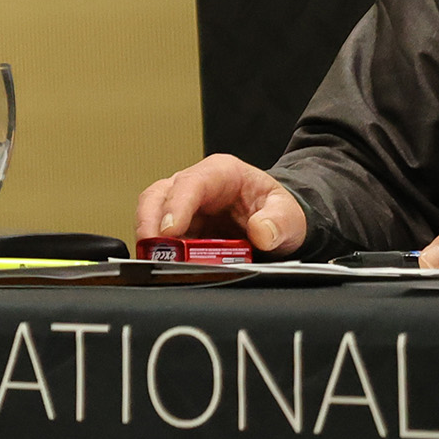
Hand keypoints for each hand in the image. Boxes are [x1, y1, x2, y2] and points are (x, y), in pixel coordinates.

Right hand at [135, 153, 307, 253]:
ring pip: (152, 213)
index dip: (176, 206)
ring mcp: (184, 206)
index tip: (169, 231)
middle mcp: (196, 186)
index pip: (190, 184)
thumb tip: (261, 231)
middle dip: (150, 222)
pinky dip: (159, 251)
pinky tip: (166, 265)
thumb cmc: (278, 211)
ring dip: (151, 238)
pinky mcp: (181, 227)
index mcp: (220, 173)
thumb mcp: (289, 214)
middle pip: (158, 195)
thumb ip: (279, 221)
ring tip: (157, 261)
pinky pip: (161, 236)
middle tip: (153, 251)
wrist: (278, 222)